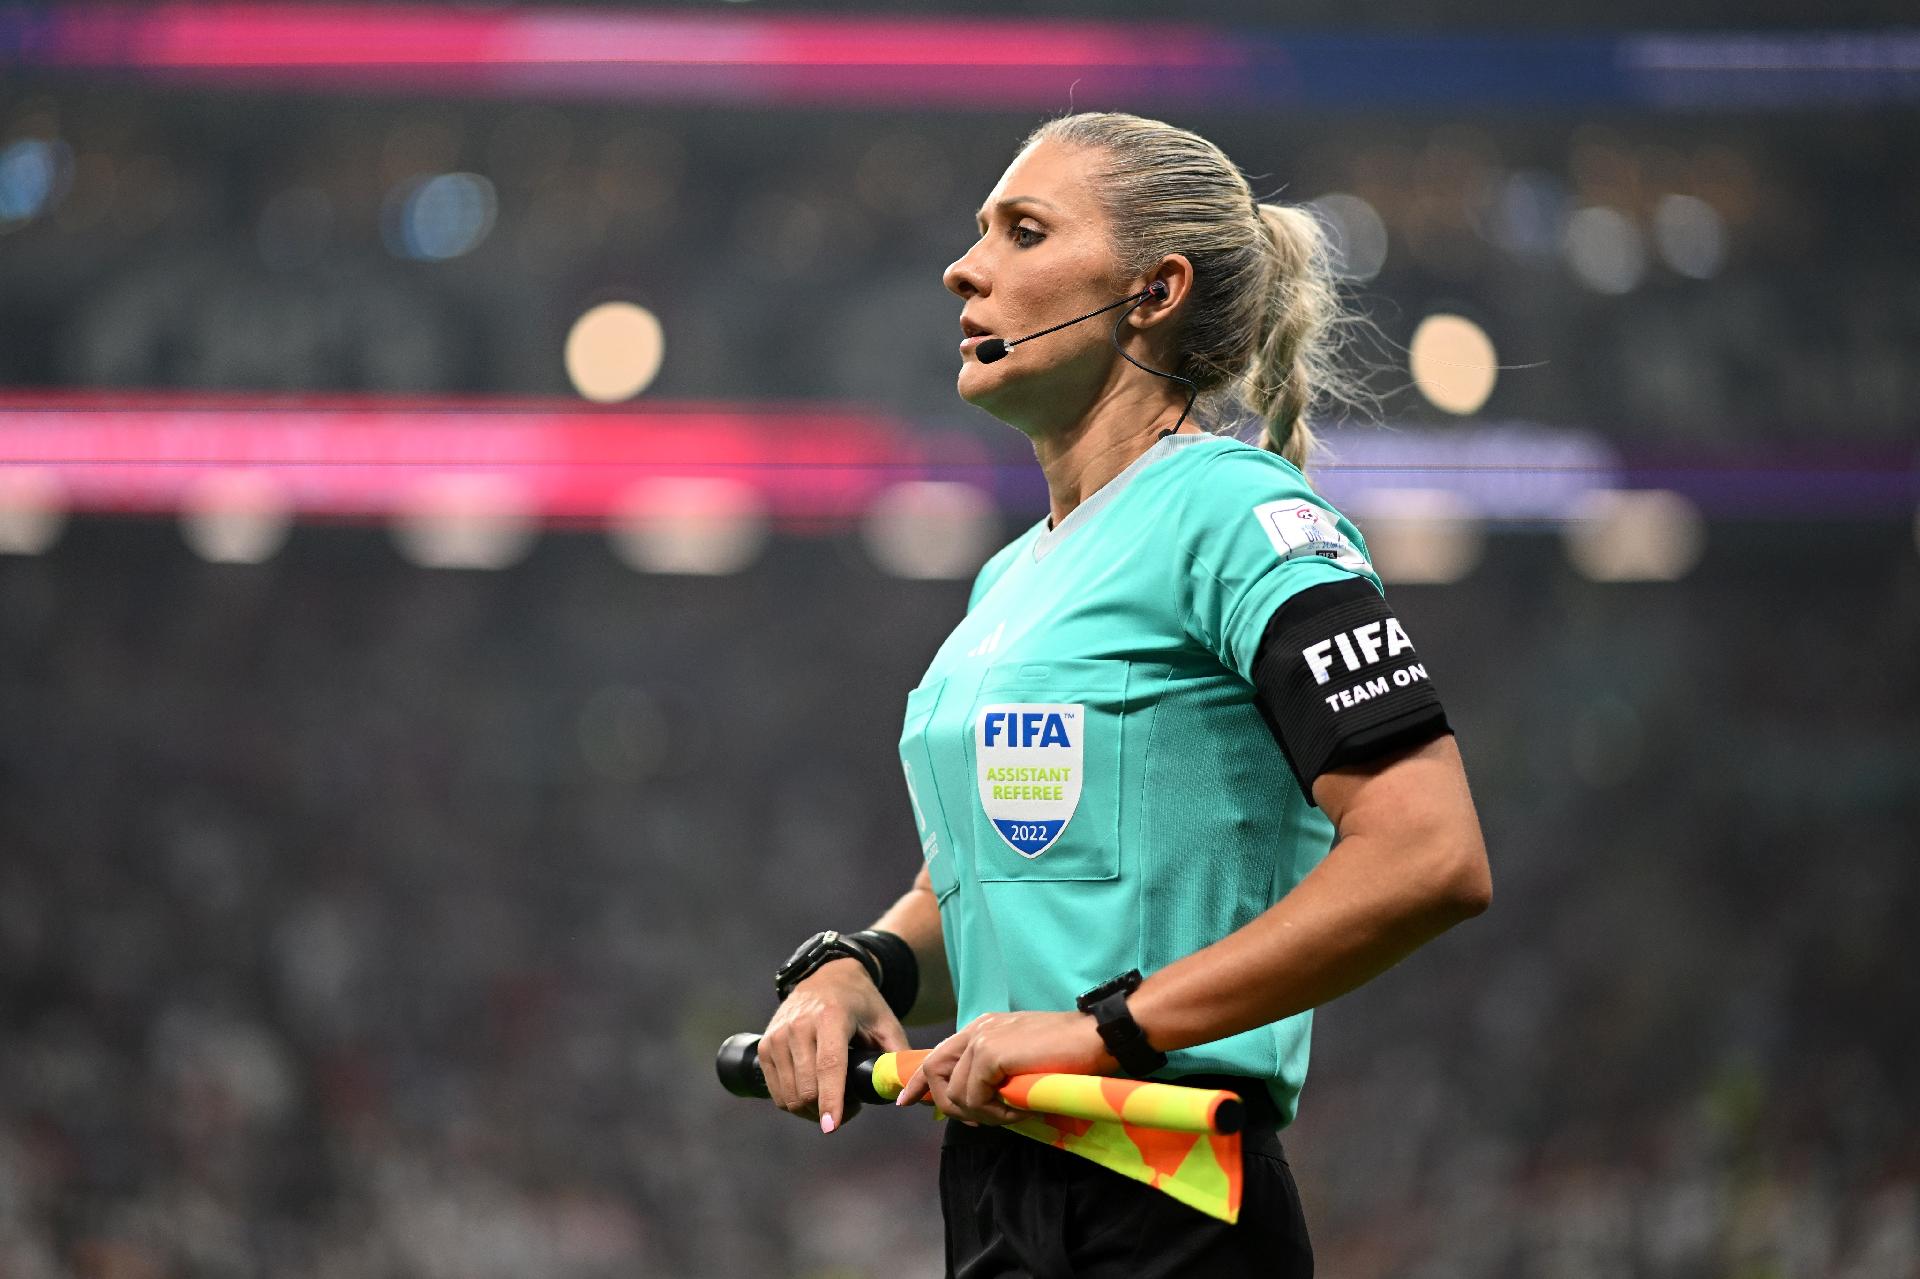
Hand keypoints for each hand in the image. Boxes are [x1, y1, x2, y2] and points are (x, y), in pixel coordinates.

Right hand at [758, 958, 908, 1133]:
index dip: (831, 1099)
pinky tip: (813, 1094)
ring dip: (812, 1111)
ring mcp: (777, 1037)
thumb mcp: (886, 1023)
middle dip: (829, 1111)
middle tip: (852, 1107)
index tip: (832, 1126)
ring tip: (833, 1099)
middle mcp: (798, 1025)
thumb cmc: (862, 1005)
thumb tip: (908, 1093)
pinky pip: (777, 1094)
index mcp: (831, 1017)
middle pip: (807, 1088)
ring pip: (789, 1096)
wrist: (827, 978)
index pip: (829, 1065)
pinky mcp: (764, 1047)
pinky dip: (794, 1104)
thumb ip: (898, 1057)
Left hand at [894, 1010, 1117, 1125]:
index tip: (906, 1102)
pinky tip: (1019, 1109)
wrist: (1097, 1036)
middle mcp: (976, 1030)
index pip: (936, 1055)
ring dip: (983, 1114)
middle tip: (981, 1120)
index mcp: (982, 1028)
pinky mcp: (990, 1055)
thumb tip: (976, 1103)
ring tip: (1013, 1112)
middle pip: (934, 1074)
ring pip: (955, 1094)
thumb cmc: (1070, 1053)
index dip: (918, 1082)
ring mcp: (981, 1040)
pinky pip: (974, 1099)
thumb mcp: (1023, 1061)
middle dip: (948, 1106)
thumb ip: (996, 1073)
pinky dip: (995, 1113)